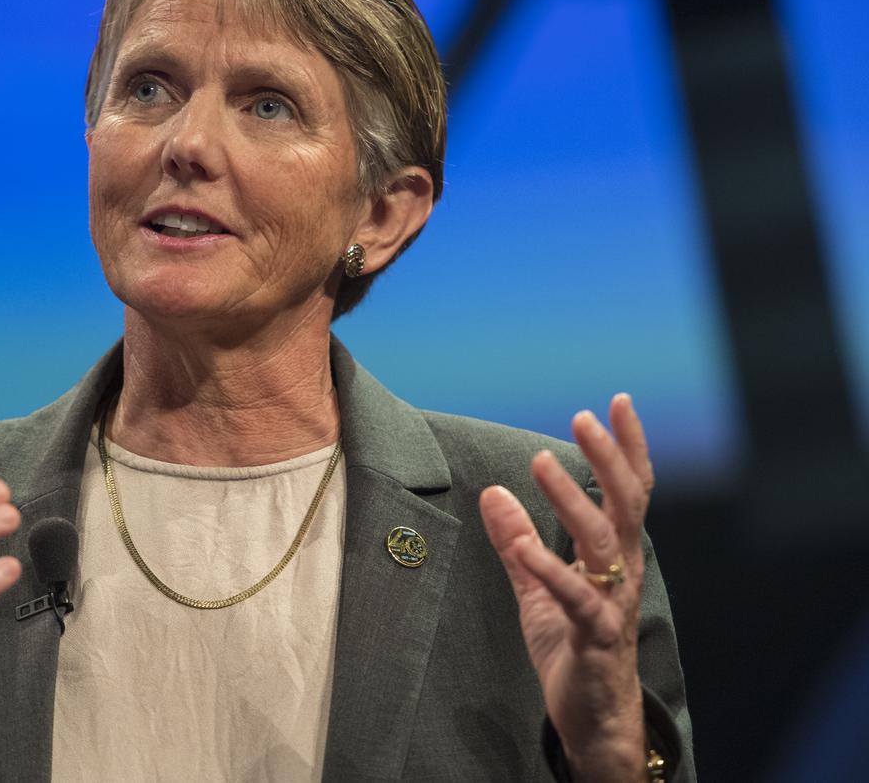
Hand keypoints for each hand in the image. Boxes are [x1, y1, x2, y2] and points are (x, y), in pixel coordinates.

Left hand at [479, 395, 653, 782]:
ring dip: (572, 500)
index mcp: (615, 554)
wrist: (594, 720)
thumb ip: (517, 541)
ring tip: (543, 462)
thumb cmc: (574, 648)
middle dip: (608, 458)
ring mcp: (613, 604)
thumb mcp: (537, 587)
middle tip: (583, 417)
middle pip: (626, 504)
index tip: (618, 402)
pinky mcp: (596, 639)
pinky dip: (550, 570)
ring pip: (603, 542)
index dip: (628, 447)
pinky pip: (577, 600)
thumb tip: (492, 492)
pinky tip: (525, 546)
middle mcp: (623, 572)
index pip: (631, 490)